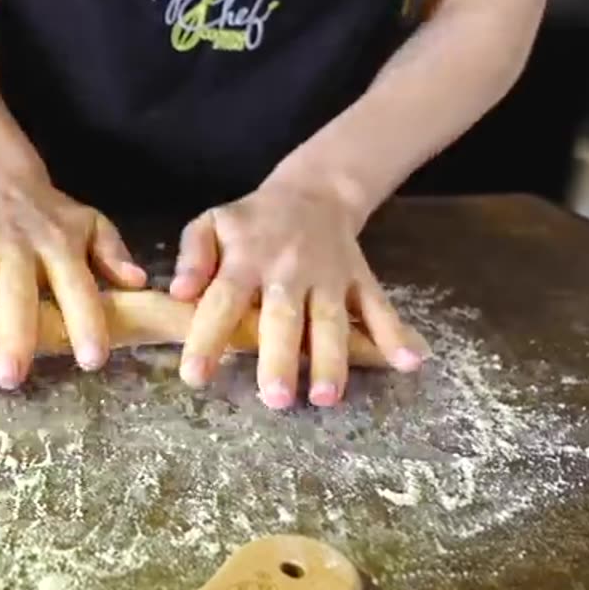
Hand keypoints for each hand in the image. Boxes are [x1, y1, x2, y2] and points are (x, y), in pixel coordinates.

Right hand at [0, 165, 146, 388]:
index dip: (85, 321)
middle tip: (12, 377)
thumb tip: (138, 282)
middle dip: (13, 335)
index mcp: (59, 244)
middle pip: (16, 294)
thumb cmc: (54, 216)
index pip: (76, 286)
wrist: (1, 178)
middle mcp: (18, 248)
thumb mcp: (92, 225)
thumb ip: (113, 254)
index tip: (93, 360)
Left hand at [170, 179, 427, 408]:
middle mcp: (289, 270)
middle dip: (280, 358)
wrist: (314, 191)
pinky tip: (410, 362)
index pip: (223, 300)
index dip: (208, 337)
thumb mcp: (212, 223)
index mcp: (247, 258)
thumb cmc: (251, 221)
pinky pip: (380, 308)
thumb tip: (178, 292)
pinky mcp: (360, 280)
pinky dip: (396, 335)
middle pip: (285, 317)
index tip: (195, 375)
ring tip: (325, 397)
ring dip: (331, 360)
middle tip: (275, 398)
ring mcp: (330, 277)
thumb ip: (193, 256)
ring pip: (331, 321)